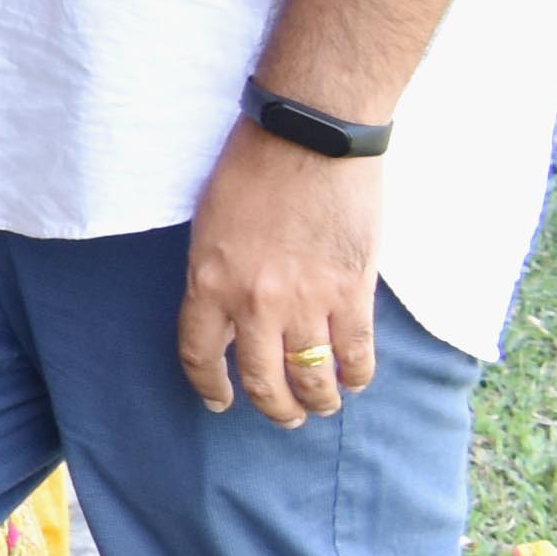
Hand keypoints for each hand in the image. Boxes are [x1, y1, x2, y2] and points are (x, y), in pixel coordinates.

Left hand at [178, 121, 383, 423]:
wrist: (309, 138)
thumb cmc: (253, 169)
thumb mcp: (211, 227)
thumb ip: (218, 275)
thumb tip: (232, 313)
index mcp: (208, 284)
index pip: (200, 355)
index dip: (210, 387)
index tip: (220, 400)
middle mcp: (253, 303)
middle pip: (261, 379)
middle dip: (273, 407)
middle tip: (283, 417)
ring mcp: (306, 301)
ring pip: (312, 375)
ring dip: (317, 400)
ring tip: (321, 407)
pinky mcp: (353, 291)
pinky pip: (355, 351)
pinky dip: (356, 373)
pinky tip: (355, 380)